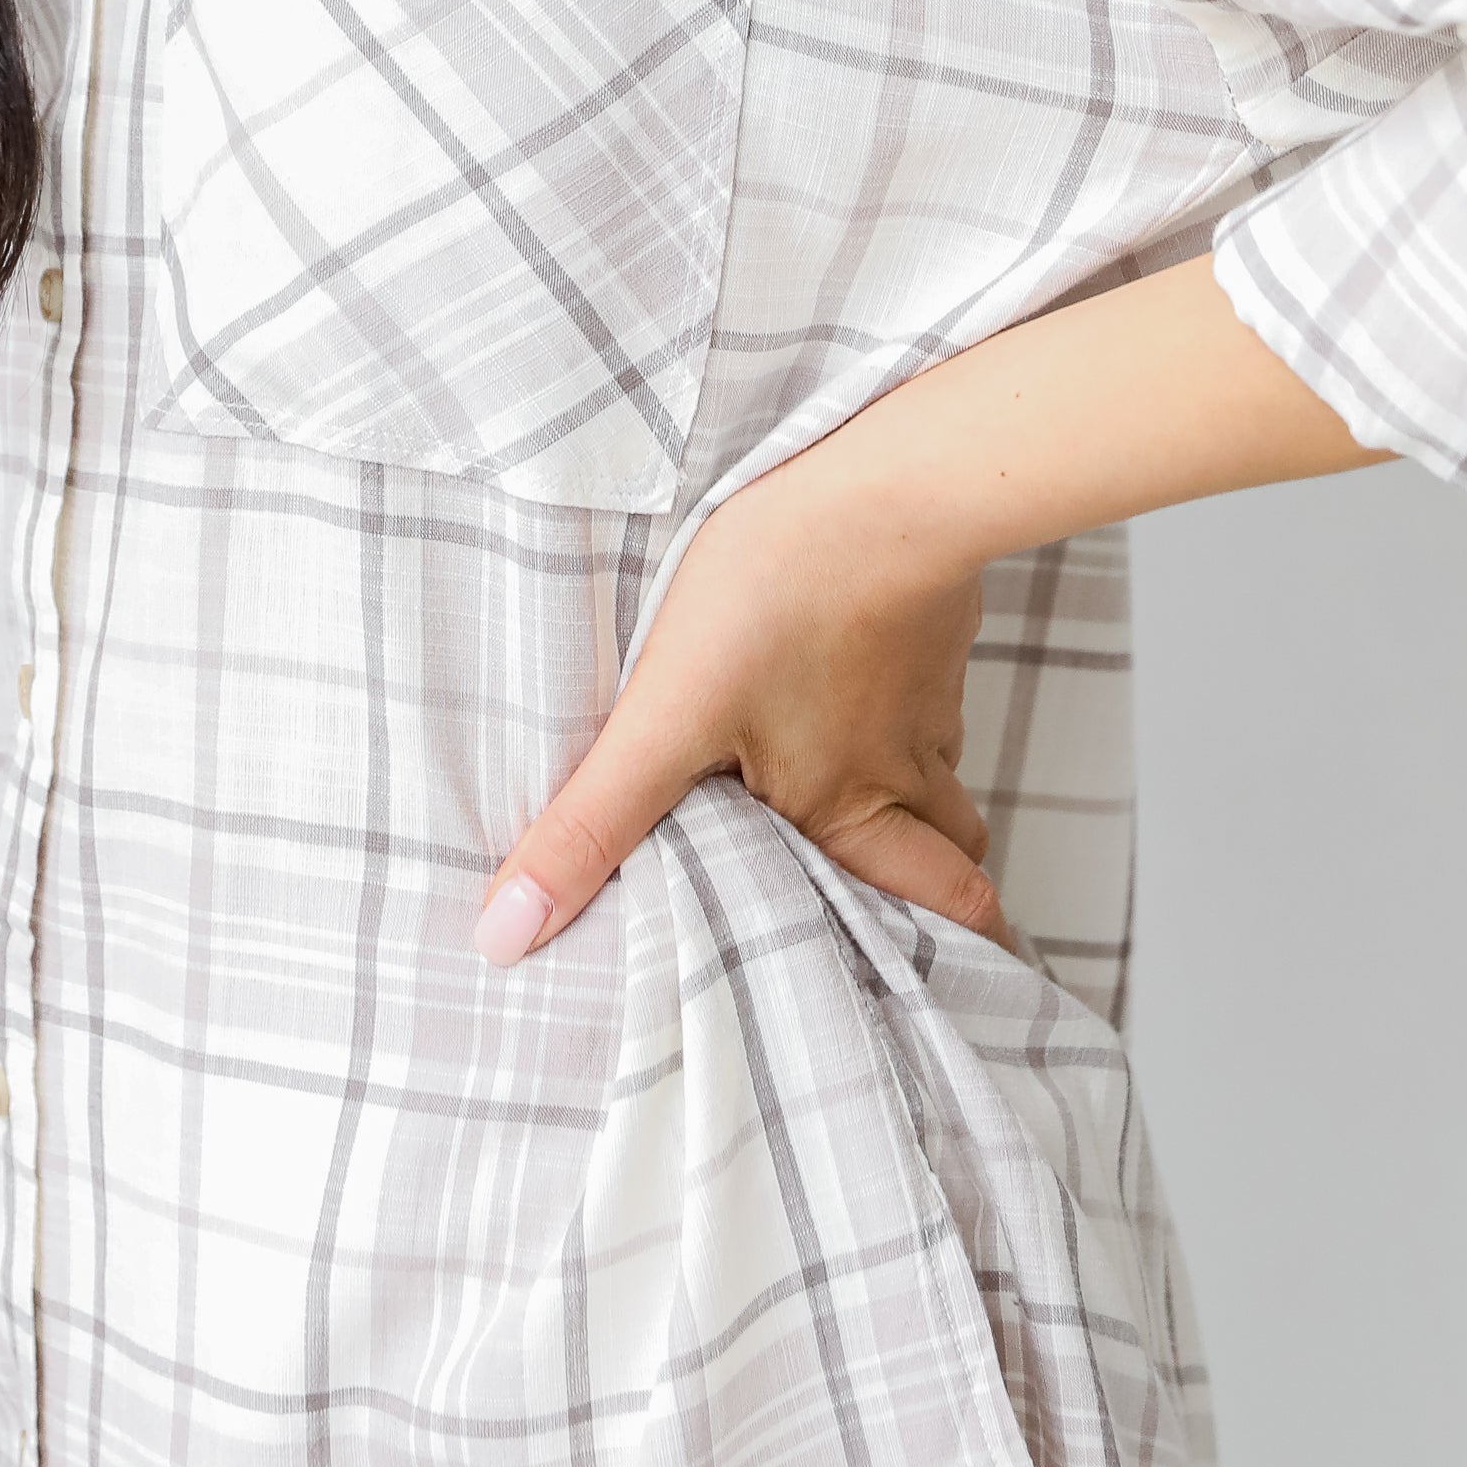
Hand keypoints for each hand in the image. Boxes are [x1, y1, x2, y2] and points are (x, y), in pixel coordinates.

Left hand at [470, 427, 1011, 964]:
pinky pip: (930, 691)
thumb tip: (508, 933)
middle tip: (946, 920)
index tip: (955, 985)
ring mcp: (926, 692)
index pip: (936, 907)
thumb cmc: (781, 593)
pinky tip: (861, 683)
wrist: (881, 480)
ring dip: (922, 799)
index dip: (956, 952)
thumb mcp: (665, 717)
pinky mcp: (928, 623)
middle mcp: (901, 764)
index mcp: (846, 808)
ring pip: (943, 772)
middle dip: (954, 898)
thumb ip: (594, 822)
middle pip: (958, 856)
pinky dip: (904, 709)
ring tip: (877, 806)